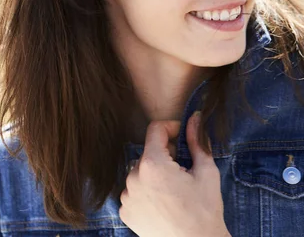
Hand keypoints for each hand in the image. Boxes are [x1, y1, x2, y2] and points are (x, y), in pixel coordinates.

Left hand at [119, 111, 229, 236]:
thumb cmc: (204, 212)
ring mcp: (126, 195)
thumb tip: (194, 118)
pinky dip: (145, 194)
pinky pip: (133, 192)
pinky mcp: (125, 211)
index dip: (171, 128)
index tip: (182, 136)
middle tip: (183, 173)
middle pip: (148, 153)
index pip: (155, 130)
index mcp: (153, 164)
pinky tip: (162, 205)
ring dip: (154, 176)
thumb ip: (197, 142)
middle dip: (165, 157)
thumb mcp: (206, 172)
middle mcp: (133, 177)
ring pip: (139, 173)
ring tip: (173, 193)